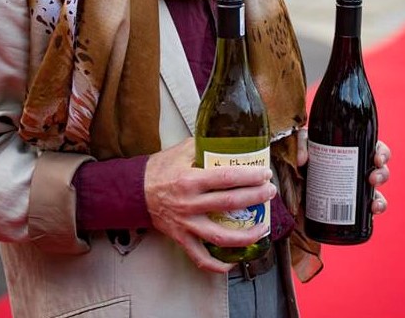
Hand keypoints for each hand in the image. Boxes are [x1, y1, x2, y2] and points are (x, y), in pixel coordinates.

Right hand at [144, 137, 275, 272]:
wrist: (135, 191)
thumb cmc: (159, 169)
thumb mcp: (181, 150)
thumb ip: (204, 145)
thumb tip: (228, 141)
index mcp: (190, 179)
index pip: (226, 177)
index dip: (249, 176)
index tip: (264, 173)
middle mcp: (189, 203)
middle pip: (229, 203)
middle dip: (255, 198)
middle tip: (270, 192)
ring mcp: (186, 224)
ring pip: (220, 237)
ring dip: (246, 234)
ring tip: (263, 227)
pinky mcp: (181, 238)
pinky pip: (201, 257)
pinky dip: (218, 264)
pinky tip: (234, 262)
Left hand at [297, 130, 390, 214]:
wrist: (290, 192)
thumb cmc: (299, 162)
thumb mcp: (300, 146)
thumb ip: (300, 144)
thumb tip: (303, 160)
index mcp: (348, 151)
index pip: (372, 147)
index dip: (381, 152)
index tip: (377, 159)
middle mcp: (355, 170)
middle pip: (379, 169)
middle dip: (382, 174)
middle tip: (372, 178)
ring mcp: (354, 189)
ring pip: (377, 191)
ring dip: (381, 196)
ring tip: (373, 202)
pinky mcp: (350, 207)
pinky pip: (369, 208)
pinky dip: (376, 209)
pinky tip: (373, 211)